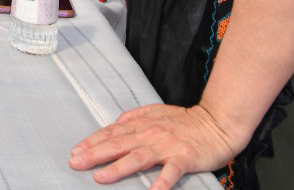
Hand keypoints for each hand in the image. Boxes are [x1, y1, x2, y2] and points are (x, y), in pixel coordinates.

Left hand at [70, 104, 242, 189]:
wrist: (218, 122)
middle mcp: (151, 134)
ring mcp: (167, 146)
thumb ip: (136, 117)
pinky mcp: (185, 158)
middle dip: (94, 154)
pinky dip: (161, 182)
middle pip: (118, 144)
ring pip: (138, 157)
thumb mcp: (157, 111)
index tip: (75, 151)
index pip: (112, 133)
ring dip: (117, 168)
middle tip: (75, 163)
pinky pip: (171, 172)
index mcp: (143, 123)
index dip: (92, 142)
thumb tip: (116, 123)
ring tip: (100, 177)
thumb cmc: (187, 120)